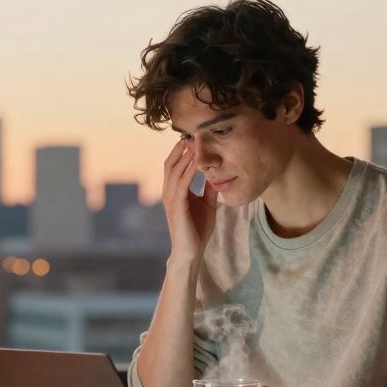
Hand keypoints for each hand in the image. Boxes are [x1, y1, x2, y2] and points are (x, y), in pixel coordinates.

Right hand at [160, 139, 217, 262]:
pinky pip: (181, 186)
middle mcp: (169, 194)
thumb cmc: (197, 230)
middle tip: (190, 134)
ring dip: (183, 157)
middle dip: (179, 149)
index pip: (174, 166)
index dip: (181, 151)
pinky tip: (195, 163)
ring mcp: (171, 201)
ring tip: (192, 143)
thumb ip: (209, 189)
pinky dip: (188, 173)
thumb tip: (216, 173)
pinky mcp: (177, 208)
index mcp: (175, 192)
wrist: (191, 253)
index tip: (192, 137)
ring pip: (173, 172)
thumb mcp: (207, 204)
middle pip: (170, 165)